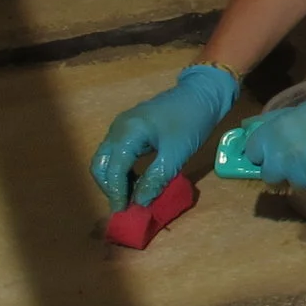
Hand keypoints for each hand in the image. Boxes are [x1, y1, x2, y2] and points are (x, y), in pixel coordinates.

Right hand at [91, 63, 237, 209]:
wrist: (203, 93)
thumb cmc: (191, 121)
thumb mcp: (176, 154)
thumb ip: (156, 179)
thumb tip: (139, 203)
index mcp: (127, 133)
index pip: (113, 169)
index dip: (116, 193)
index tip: (123, 212)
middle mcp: (117, 128)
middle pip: (101, 164)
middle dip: (110, 187)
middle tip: (124, 206)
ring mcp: (121, 126)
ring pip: (107, 159)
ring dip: (115, 179)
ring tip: (131, 197)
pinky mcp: (129, 128)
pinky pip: (117, 153)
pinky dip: (122, 169)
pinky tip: (135, 181)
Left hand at [236, 80, 305, 194]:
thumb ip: (285, 125)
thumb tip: (267, 132)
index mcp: (278, 131)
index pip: (253, 152)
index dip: (263, 153)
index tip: (272, 153)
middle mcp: (287, 154)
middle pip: (272, 175)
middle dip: (284, 169)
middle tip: (302, 159)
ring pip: (300, 182)